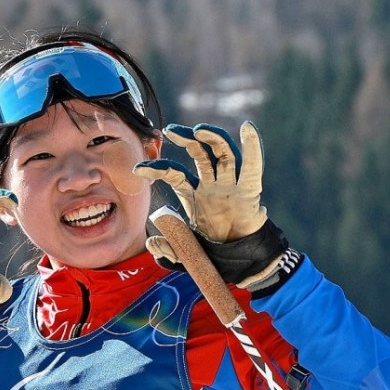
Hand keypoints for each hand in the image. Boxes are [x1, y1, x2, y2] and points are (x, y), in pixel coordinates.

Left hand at [134, 121, 265, 241]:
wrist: (239, 261)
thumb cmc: (212, 252)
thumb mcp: (184, 253)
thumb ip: (168, 248)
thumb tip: (152, 242)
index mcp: (194, 194)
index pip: (174, 173)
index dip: (157, 169)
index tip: (137, 170)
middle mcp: (212, 184)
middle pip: (199, 153)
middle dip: (185, 139)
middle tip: (170, 130)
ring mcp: (230, 185)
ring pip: (222, 153)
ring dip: (212, 137)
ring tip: (199, 130)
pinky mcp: (249, 191)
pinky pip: (251, 167)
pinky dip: (252, 147)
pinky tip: (247, 128)